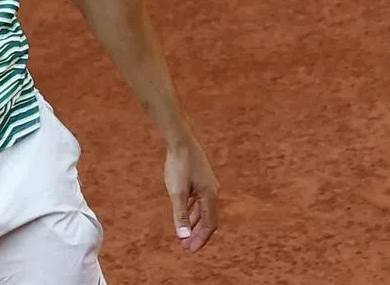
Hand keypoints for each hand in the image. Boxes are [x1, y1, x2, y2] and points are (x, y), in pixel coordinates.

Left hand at [164, 135, 219, 251]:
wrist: (179, 140)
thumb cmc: (178, 166)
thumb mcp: (177, 192)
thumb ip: (180, 214)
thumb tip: (184, 236)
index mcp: (210, 196)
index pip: (209, 224)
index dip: (201, 238)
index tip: (190, 249)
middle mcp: (213, 191)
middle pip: (208, 219)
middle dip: (197, 233)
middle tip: (186, 245)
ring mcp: (207, 184)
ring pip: (203, 210)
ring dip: (194, 223)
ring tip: (184, 234)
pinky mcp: (200, 179)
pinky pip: (198, 200)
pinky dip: (192, 211)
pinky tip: (184, 214)